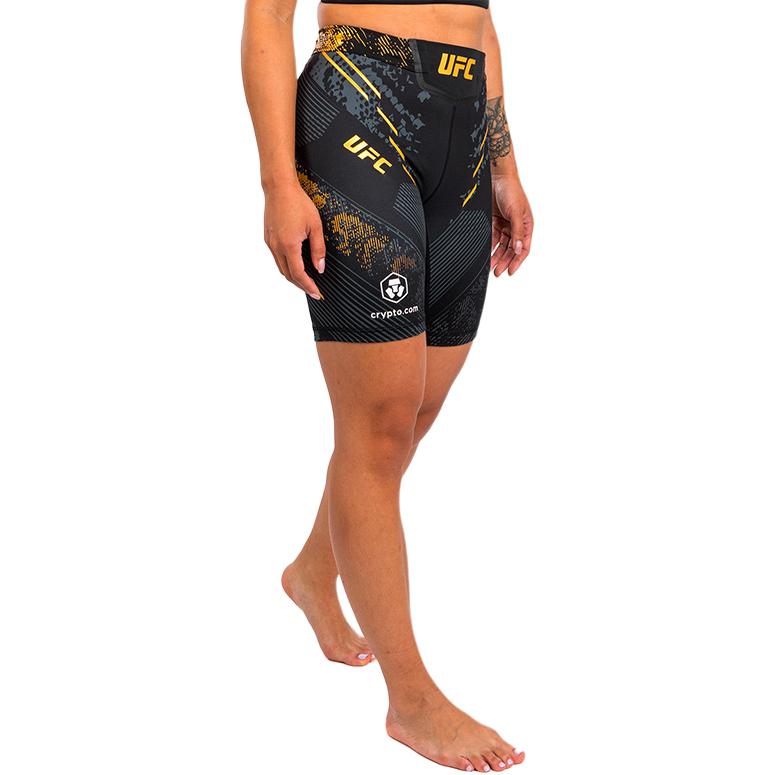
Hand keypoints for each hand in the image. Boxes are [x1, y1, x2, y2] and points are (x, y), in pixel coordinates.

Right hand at [263, 182, 324, 298]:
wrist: (279, 188)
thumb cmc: (298, 203)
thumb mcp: (315, 226)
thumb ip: (318, 249)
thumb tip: (320, 268)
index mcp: (289, 245)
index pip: (298, 274)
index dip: (308, 286)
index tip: (317, 293)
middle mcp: (276, 246)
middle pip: (288, 275)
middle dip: (301, 285)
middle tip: (313, 290)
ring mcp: (270, 243)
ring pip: (281, 268)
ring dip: (293, 277)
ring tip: (306, 281)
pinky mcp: (268, 238)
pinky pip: (277, 258)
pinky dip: (286, 266)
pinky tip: (295, 265)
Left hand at [491, 174, 533, 276]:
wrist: (498, 178)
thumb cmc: (511, 191)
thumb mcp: (516, 213)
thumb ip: (518, 232)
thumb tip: (519, 249)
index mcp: (526, 226)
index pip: (523, 249)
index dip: (517, 261)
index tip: (510, 271)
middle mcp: (517, 228)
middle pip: (511, 250)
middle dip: (504, 262)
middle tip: (497, 272)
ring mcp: (506, 226)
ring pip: (501, 246)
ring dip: (496, 257)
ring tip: (490, 267)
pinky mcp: (495, 223)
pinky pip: (493, 238)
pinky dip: (490, 247)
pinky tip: (486, 254)